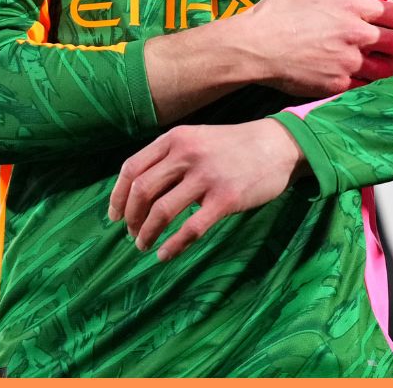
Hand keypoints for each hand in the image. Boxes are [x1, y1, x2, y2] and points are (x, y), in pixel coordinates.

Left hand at [108, 118, 301, 261]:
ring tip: (144, 246)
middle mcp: (187, 154)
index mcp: (175, 139)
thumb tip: (140, 192)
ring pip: (161, 211)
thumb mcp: (197, 139)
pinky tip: (164, 255)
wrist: (278, 145)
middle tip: (131, 233)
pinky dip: (173, 246)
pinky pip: (190, 229)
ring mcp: (206, 177)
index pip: (132, 168)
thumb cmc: (234, 147)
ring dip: (147, 233)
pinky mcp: (225, 199)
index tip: (114, 216)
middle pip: (142, 191)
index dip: (118, 196)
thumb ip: (170, 158)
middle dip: (131, 217)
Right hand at [242, 0, 392, 96]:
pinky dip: (364, 85)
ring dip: (382, 67)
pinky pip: (363, 87)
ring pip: (385, 70)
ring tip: (376, 67)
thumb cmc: (274, 13)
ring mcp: (349, 63)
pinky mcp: (338, 85)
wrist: (255, 47)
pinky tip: (359, 82)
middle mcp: (357, 34)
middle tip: (390, 47)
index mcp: (351, 7)